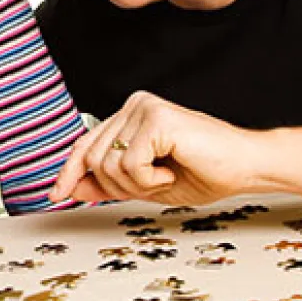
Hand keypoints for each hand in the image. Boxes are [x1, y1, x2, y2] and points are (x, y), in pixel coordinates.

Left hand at [48, 91, 264, 206]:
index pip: (86, 144)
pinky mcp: (156, 117)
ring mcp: (144, 107)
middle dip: (117, 187)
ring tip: (166, 177)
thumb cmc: (204, 173)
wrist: (246, 167)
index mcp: (129, 116)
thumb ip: (108, 183)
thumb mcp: (145, 185)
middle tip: (154, 186)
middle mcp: (133, 105)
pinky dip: (149, 180)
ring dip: (136, 185)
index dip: (69, 172)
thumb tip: (70, 188)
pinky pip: (129, 164)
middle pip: (92, 158)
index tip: (55, 195)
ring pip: (107, 164)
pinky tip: (172, 171)